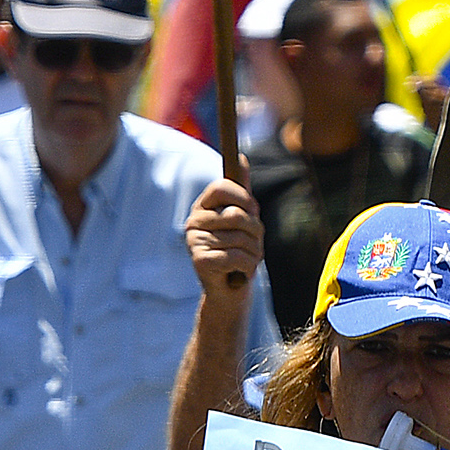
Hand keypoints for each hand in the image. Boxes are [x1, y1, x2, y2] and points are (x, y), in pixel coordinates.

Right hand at [185, 175, 261, 293]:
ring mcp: (195, 242)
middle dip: (255, 232)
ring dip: (254, 253)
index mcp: (203, 207)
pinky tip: (241, 272)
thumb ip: (241, 191)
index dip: (242, 196)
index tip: (252, 209)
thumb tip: (241, 158)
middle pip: (237, 215)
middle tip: (253, 244)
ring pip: (241, 238)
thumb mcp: (241, 220)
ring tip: (247, 260)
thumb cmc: (237, 251)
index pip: (221, 187)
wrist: (229, 292)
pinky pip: (237, 256)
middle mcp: (194, 222)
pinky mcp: (200, 262)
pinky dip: (248, 266)